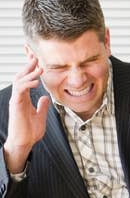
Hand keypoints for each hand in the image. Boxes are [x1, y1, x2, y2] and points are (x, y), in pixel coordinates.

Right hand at [3, 57, 49, 172]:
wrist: (24, 143)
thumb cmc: (30, 132)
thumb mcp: (40, 116)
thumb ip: (42, 106)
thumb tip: (46, 98)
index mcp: (24, 97)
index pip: (27, 79)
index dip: (30, 68)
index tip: (35, 57)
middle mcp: (19, 96)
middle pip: (21, 75)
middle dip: (27, 64)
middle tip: (34, 54)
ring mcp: (16, 100)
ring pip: (19, 81)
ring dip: (29, 72)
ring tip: (39, 65)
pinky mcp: (15, 105)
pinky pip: (20, 91)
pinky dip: (28, 84)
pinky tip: (36, 81)